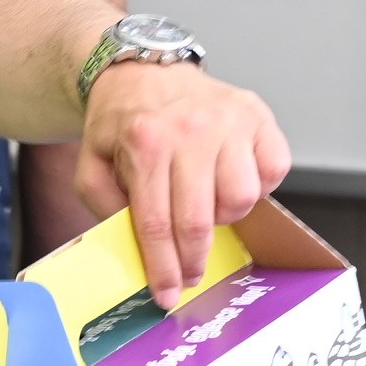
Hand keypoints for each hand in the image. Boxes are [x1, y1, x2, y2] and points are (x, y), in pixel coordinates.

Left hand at [74, 64, 291, 304]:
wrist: (142, 71)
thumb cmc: (121, 124)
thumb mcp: (91, 165)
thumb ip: (106, 208)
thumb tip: (137, 252)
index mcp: (145, 142)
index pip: (157, 223)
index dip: (164, 268)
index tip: (168, 295)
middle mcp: (190, 129)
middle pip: (200, 219)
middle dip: (193, 259)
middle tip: (190, 273)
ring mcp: (229, 120)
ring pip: (242, 198)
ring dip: (226, 216)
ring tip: (207, 207)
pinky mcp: (257, 114)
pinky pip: (275, 169)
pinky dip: (259, 186)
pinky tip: (233, 181)